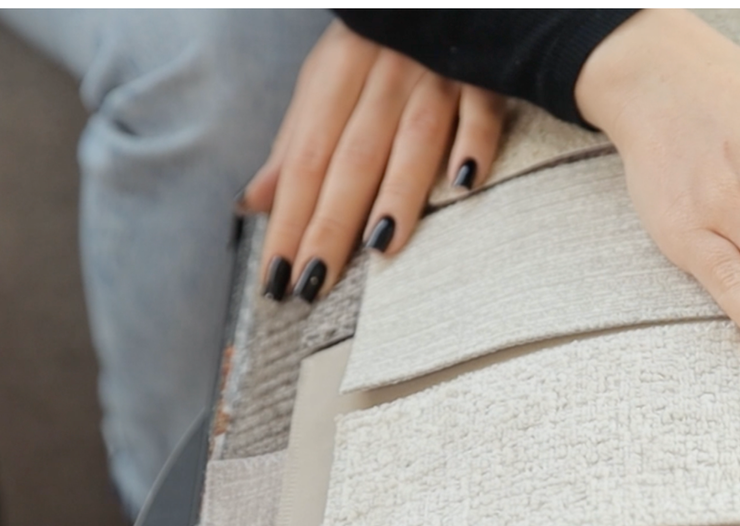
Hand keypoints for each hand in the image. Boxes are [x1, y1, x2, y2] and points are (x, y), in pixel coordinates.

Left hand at [242, 22, 505, 302]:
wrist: (439, 0)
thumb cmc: (378, 44)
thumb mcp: (326, 80)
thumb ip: (295, 145)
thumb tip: (252, 204)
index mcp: (338, 69)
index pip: (306, 158)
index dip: (289, 218)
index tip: (277, 276)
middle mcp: (384, 70)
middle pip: (354, 156)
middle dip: (331, 223)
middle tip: (314, 282)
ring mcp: (438, 72)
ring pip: (414, 139)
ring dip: (397, 194)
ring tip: (379, 250)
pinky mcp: (487, 74)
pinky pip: (481, 112)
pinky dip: (474, 145)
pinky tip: (463, 185)